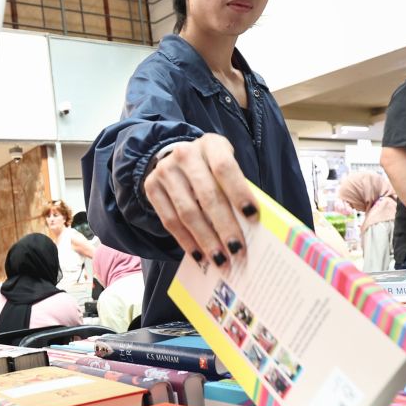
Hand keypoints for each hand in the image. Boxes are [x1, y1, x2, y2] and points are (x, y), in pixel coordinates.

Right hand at [143, 134, 257, 268]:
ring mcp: (165, 171)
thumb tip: (251, 227)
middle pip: (207, 196)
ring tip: (222, 260)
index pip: (225, 168)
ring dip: (206, 241)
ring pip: (188, 212)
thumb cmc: (211, 168)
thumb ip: (237, 188)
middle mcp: (185, 154)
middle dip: (225, 227)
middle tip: (238, 251)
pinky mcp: (151, 187)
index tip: (253, 218)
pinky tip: (200, 256)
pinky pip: (170, 221)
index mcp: (211, 144)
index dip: (239, 193)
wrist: (175, 159)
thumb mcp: (226, 166)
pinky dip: (187, 242)